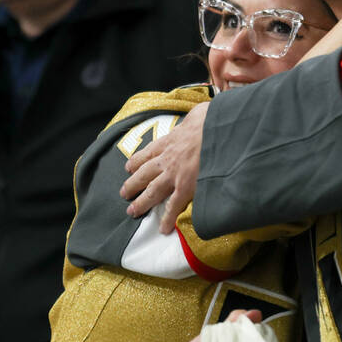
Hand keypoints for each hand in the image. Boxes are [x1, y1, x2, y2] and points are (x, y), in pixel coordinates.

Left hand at [121, 102, 208, 232]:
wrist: (218, 132)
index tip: (129, 166)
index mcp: (172, 140)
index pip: (150, 151)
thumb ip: (196, 115)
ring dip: (141, 202)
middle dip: (133, 183)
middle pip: (144, 173)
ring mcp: (174, 175)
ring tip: (132, 211)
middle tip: (124, 192)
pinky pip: (173, 206)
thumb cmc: (212, 119)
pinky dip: (167, 218)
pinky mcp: (185, 188)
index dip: (138, 159)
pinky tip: (163, 229)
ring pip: (152, 191)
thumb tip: (201, 113)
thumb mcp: (201, 112)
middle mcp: (168, 159)